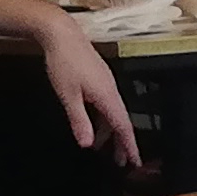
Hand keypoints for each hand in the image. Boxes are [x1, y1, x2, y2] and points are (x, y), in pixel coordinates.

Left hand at [30, 11, 144, 170]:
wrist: (61, 33)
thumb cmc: (63, 62)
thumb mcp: (68, 95)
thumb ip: (79, 120)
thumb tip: (87, 144)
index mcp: (106, 95)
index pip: (123, 126)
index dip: (129, 145)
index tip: (135, 162)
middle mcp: (111, 89)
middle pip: (121, 120)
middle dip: (122, 142)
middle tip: (121, 162)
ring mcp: (106, 82)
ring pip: (113, 112)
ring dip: (110, 131)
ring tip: (102, 148)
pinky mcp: (99, 77)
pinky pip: (107, 103)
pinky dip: (104, 118)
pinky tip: (94, 123)